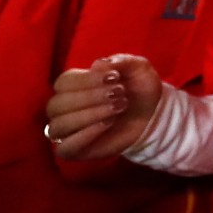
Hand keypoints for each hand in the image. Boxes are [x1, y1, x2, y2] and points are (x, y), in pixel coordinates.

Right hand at [44, 55, 163, 159]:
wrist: (154, 113)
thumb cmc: (139, 88)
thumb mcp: (138, 68)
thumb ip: (121, 61)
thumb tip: (98, 65)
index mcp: (73, 86)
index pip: (63, 82)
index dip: (86, 79)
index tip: (115, 76)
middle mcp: (65, 108)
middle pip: (57, 104)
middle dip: (89, 97)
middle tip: (119, 93)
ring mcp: (69, 131)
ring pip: (59, 126)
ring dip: (87, 115)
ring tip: (116, 108)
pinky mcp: (77, 151)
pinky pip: (64, 149)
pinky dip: (82, 137)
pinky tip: (105, 124)